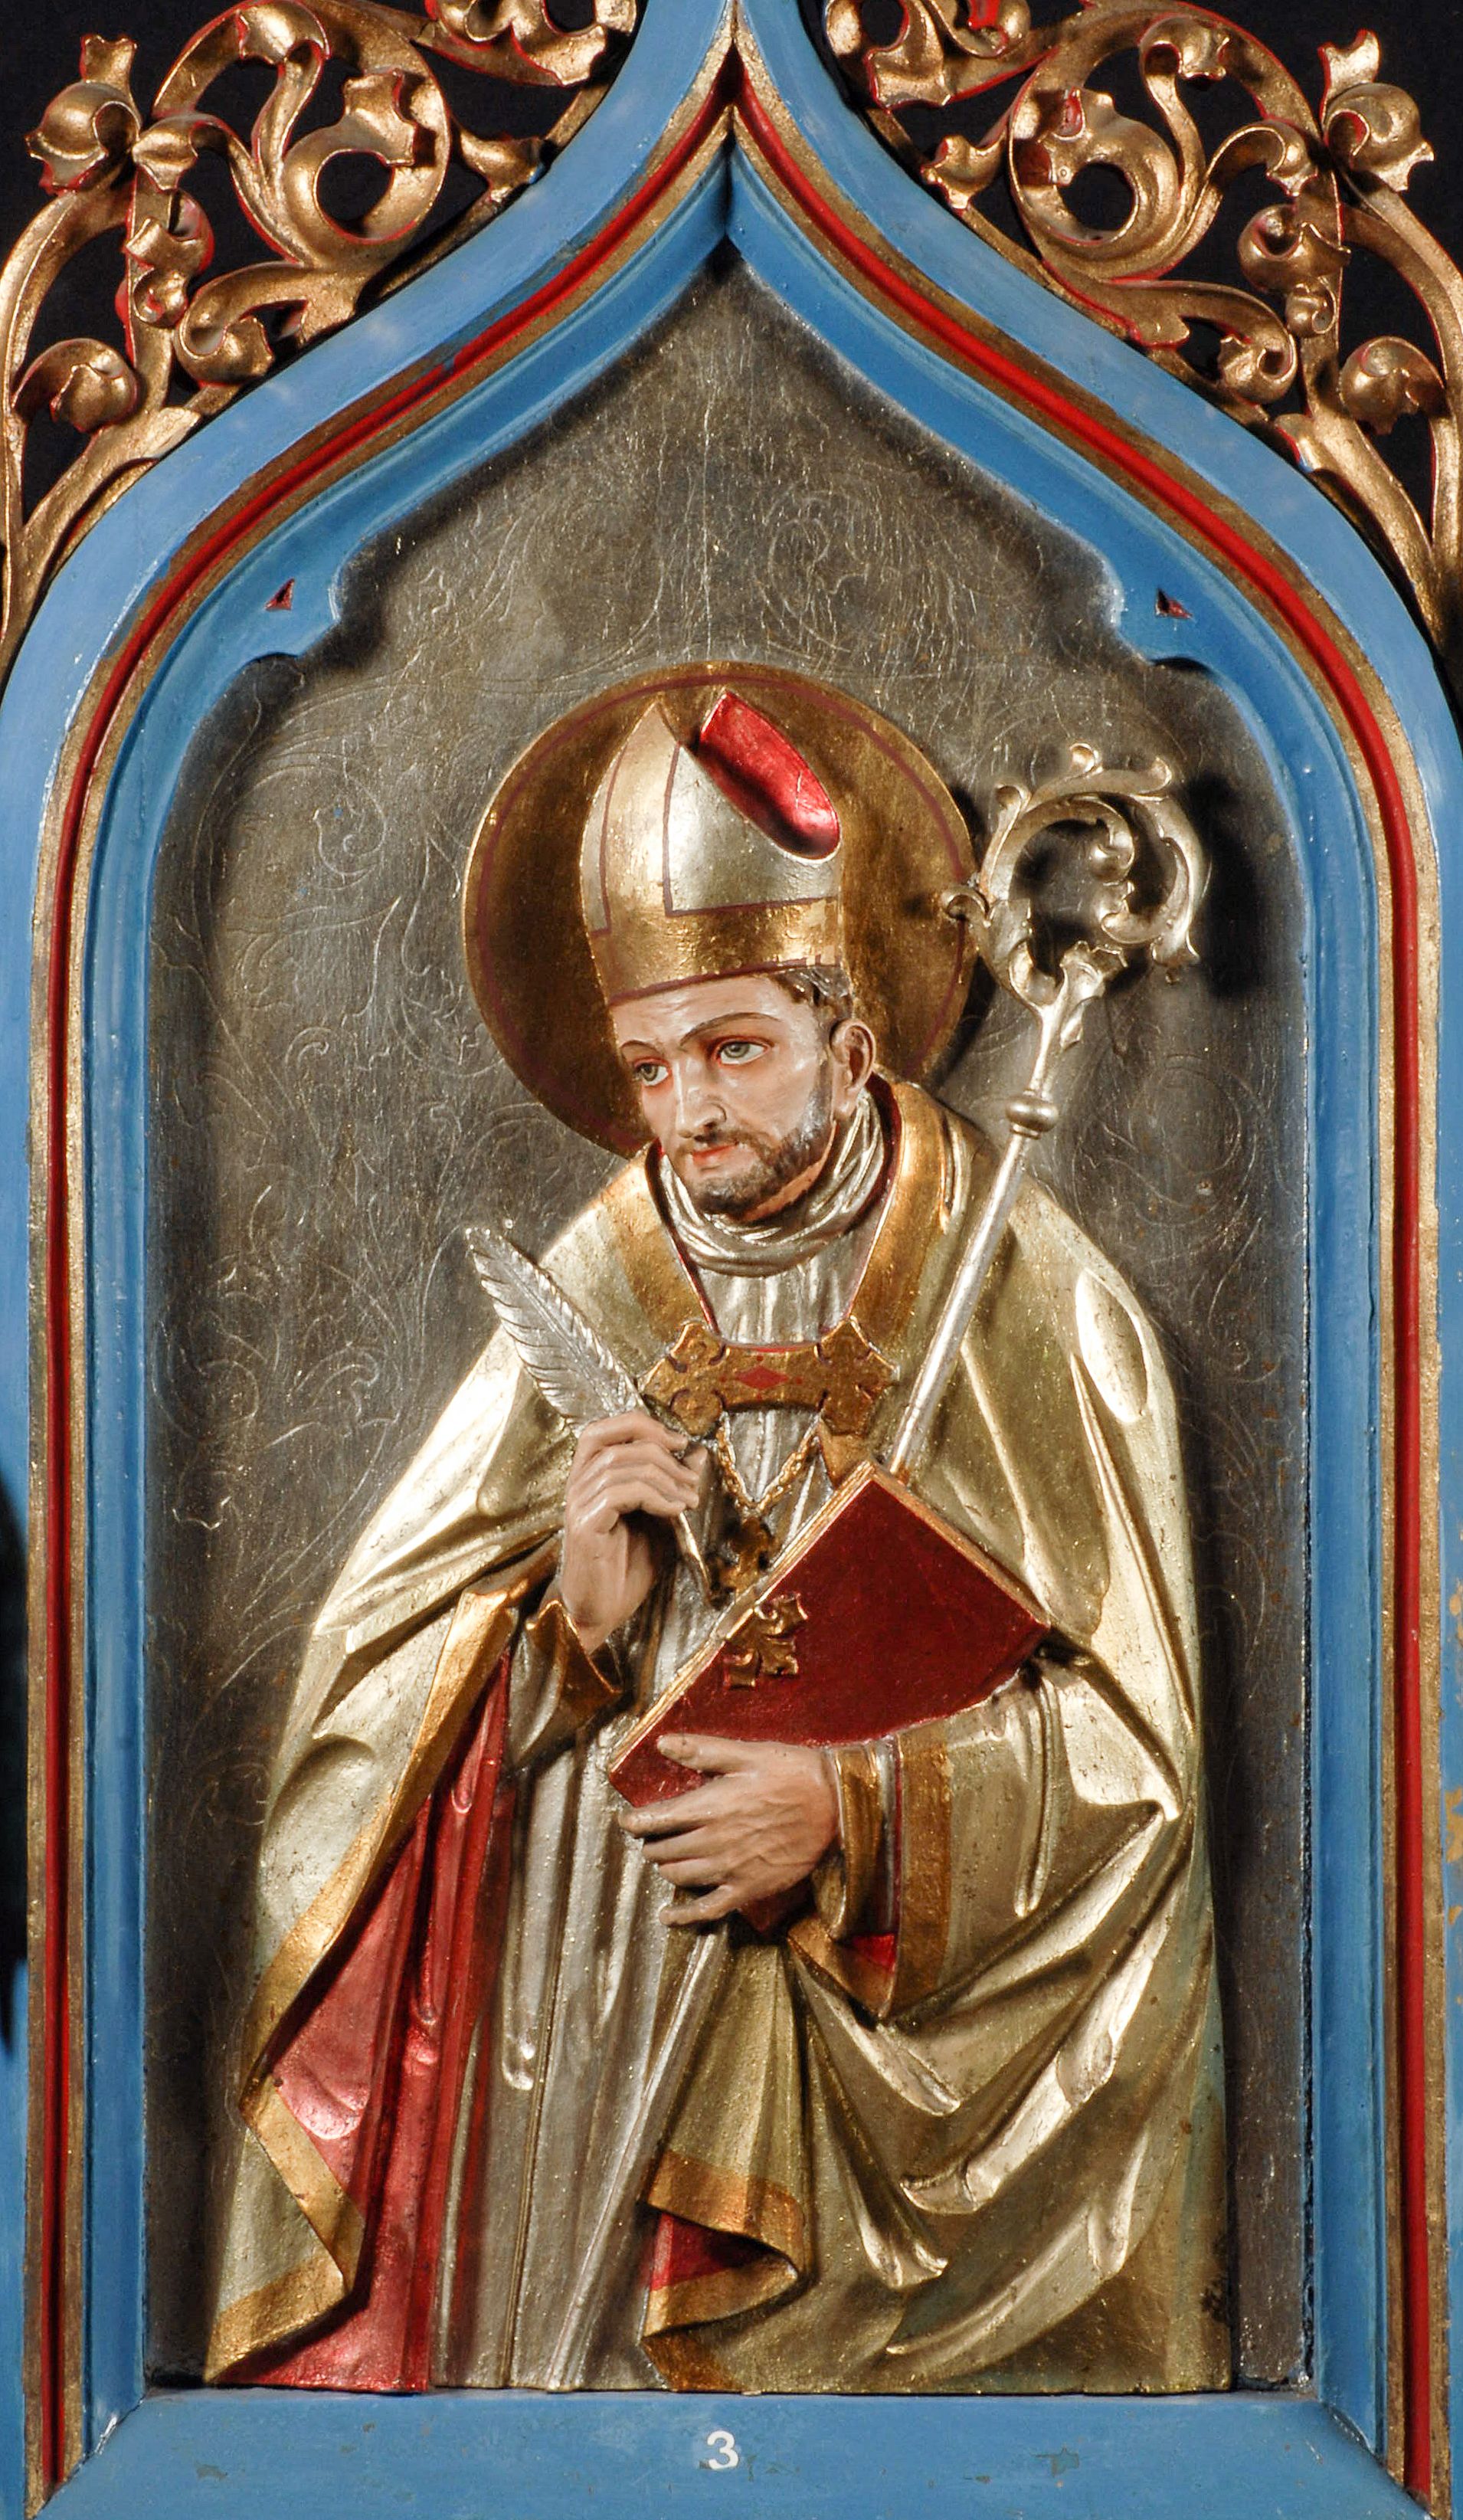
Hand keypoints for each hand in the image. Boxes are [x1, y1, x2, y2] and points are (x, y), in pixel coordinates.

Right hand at [559, 1412, 703, 1657]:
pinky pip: (619, 1492)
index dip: (643, 1425)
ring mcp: (578, 1504)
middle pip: (619, 1443)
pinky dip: (654, 1496)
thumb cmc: (625, 1567)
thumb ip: (671, 1485)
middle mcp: (577, 1484)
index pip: (605, 1428)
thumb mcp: (657, 1518)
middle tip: (693, 1481)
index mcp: (588, 1477)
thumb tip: (697, 1453)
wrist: (602, 1612)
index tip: (681, 1443)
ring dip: (666, 1478)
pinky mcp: (584, 1525)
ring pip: (622, 1465)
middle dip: (664, 1455)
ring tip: (690, 1500)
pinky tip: (673, 1512)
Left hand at [620, 1734, 838, 1923]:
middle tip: (653, 1834)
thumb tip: (661, 1743)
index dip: (634, 1821)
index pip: (657, 1818)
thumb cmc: (793, 1773)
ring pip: (679, 1876)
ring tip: (665, 1857)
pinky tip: (667, 1916)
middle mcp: (714, 1841)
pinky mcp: (748, 1889)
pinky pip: (707, 1910)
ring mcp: (730, 1869)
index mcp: (711, 1805)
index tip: (625, 1819)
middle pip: (664, 1849)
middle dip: (651, 1842)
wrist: (837, 1807)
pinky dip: (683, 1916)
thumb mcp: (748, 1752)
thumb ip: (702, 1750)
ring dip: (665, 1867)